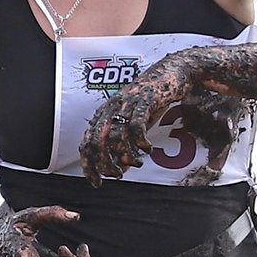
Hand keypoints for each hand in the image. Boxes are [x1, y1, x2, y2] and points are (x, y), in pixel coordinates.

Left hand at [79, 49, 230, 183]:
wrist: (171, 73)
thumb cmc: (150, 101)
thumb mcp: (133, 124)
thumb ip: (124, 144)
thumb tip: (121, 167)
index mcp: (103, 115)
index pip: (86, 144)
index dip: (89, 166)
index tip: (95, 183)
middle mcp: (110, 109)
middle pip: (97, 142)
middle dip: (106, 164)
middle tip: (119, 175)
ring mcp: (126, 104)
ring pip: (115, 136)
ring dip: (126, 155)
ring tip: (137, 163)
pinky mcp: (144, 100)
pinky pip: (136, 126)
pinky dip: (140, 141)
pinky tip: (147, 149)